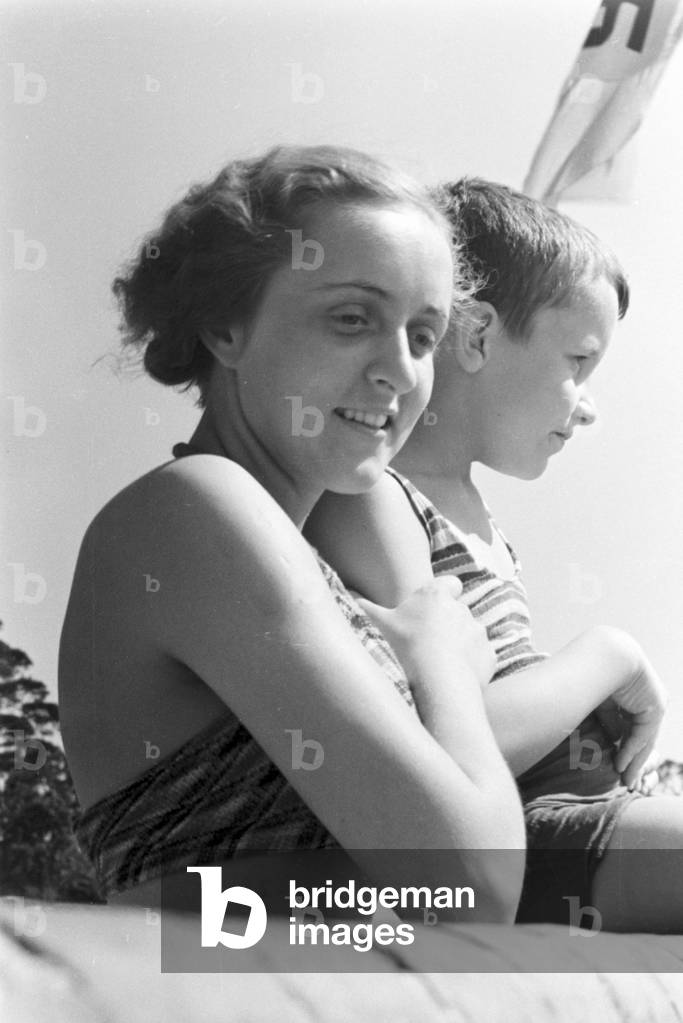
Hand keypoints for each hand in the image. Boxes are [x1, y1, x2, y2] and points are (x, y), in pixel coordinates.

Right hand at [356, 577, 495, 695]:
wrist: (437, 682)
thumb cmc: (405, 647)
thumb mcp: (377, 624)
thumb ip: (364, 608)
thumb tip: (352, 598)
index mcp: (436, 595)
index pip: (449, 584)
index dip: (443, 594)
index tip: (430, 610)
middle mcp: (461, 608)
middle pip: (457, 611)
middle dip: (447, 623)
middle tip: (427, 642)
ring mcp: (478, 632)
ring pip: (470, 634)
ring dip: (460, 644)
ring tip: (439, 663)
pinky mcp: (489, 654)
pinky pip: (480, 656)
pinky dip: (471, 664)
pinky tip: (453, 675)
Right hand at [600, 635, 666, 788]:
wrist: (604, 655)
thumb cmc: (589, 671)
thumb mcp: (597, 701)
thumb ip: (609, 719)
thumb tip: (614, 739)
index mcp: (627, 690)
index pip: (626, 723)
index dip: (619, 744)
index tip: (612, 763)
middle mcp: (642, 696)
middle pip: (636, 732)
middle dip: (630, 757)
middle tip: (623, 779)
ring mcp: (651, 700)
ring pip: (642, 736)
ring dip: (633, 760)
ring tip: (624, 780)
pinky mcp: (656, 706)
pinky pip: (643, 734)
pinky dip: (632, 751)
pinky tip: (622, 765)